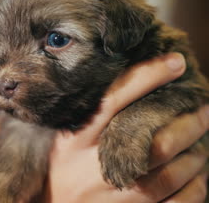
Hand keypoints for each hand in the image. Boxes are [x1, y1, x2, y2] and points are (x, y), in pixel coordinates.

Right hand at [46, 53, 207, 202]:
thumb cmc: (58, 169)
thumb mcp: (61, 139)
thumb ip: (85, 117)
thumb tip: (126, 84)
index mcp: (75, 141)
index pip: (114, 100)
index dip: (147, 77)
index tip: (176, 62)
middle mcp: (95, 168)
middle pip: (155, 143)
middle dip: (189, 123)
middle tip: (204, 107)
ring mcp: (113, 197)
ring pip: (170, 175)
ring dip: (196, 155)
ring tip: (204, 139)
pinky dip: (195, 188)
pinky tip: (199, 175)